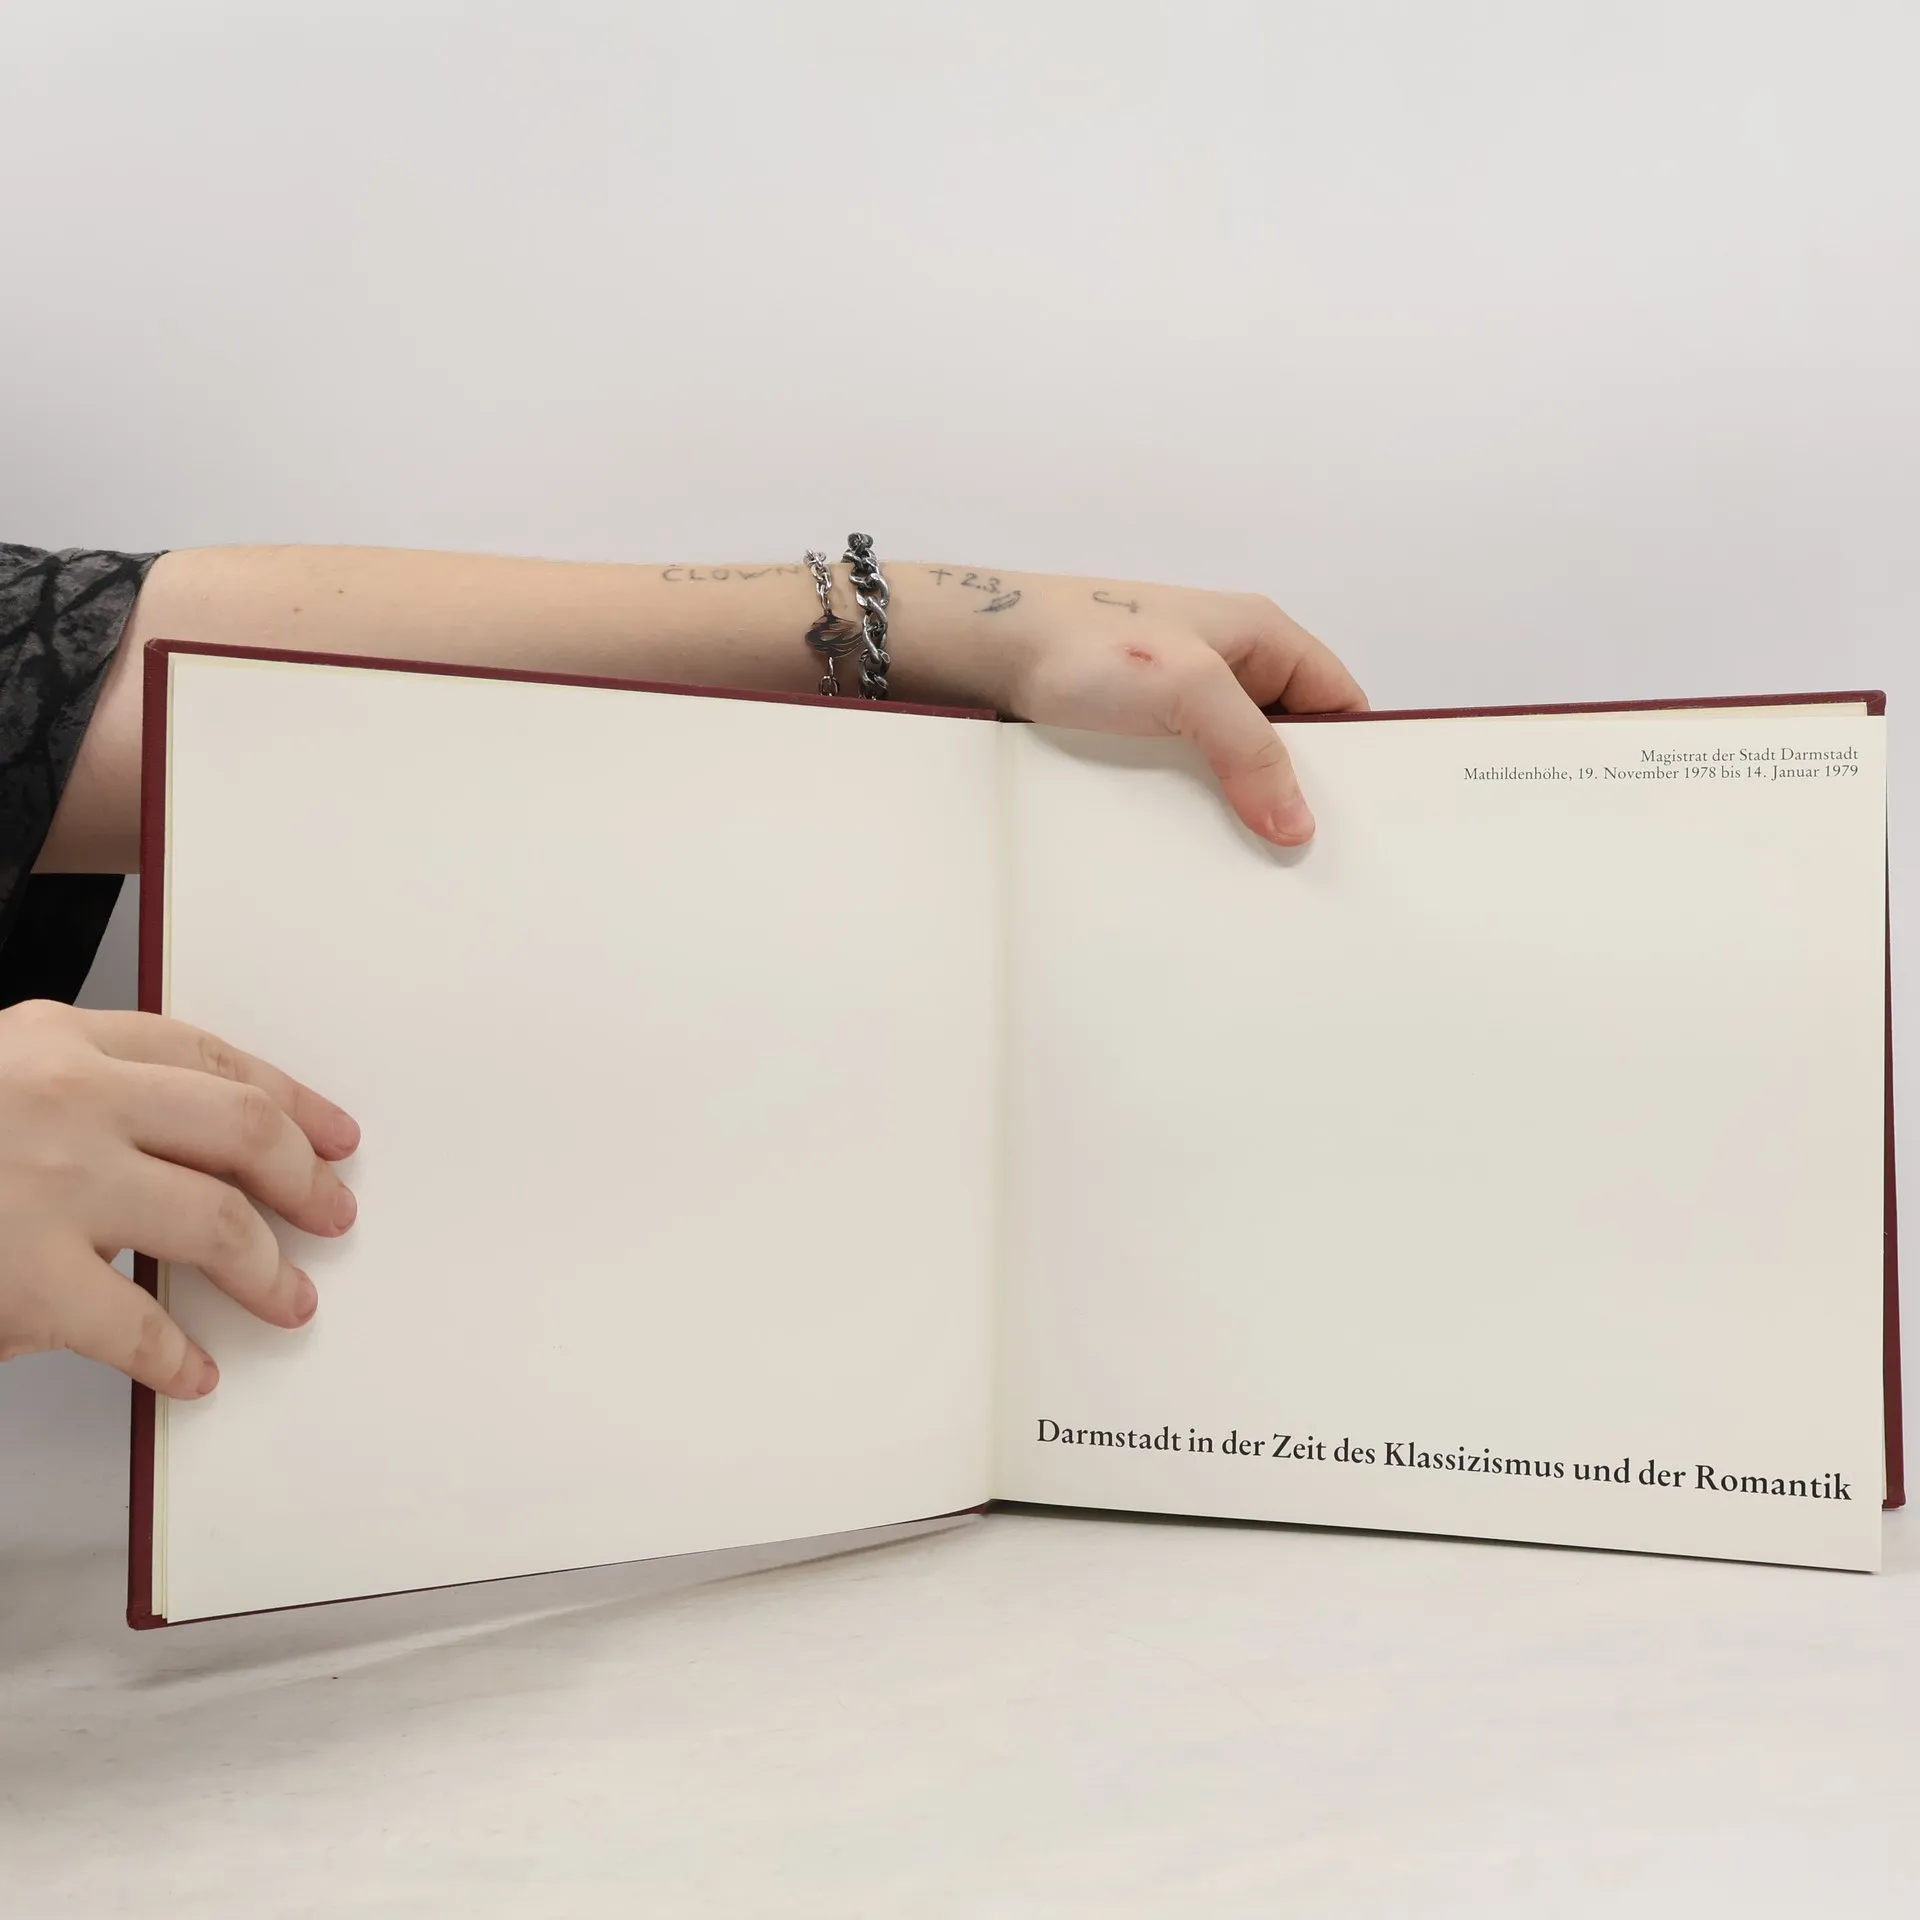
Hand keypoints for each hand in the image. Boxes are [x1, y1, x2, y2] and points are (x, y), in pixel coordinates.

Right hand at [0, 1000, 358, 1396]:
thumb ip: (82, 1093)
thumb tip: (192, 1150)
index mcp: (56, 1040)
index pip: (213, 1059)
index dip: (289, 1100)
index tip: (332, 1135)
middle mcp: (66, 1100)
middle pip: (240, 1132)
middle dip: (303, 1180)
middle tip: (331, 1213)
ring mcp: (48, 1186)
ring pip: (215, 1224)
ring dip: (268, 1270)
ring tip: (288, 1298)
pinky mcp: (24, 1277)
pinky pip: (137, 1325)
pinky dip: (176, 1356)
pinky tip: (191, 1370)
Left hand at [901, 568, 1367, 844]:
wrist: (980, 647)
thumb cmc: (1085, 643)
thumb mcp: (1187, 688)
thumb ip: (1250, 749)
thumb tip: (1298, 824)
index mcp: (1259, 634)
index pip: (1339, 700)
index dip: (1356, 756)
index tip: (1358, 821)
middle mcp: (1226, 664)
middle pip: (1289, 740)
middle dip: (1296, 793)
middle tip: (1304, 859)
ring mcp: (1178, 700)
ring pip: (1232, 765)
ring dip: (1239, 808)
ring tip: (1252, 868)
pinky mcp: (1136, 732)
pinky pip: (1183, 778)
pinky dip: (1192, 810)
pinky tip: (1192, 853)